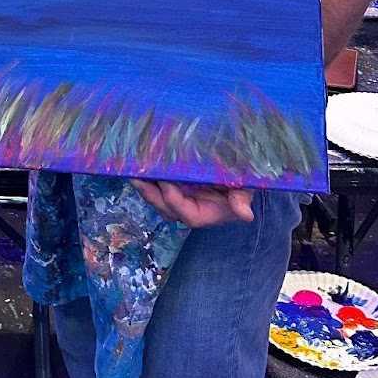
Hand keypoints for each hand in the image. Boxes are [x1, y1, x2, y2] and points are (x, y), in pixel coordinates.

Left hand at [132, 178, 254, 227]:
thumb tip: (245, 215)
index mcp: (210, 212)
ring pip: (158, 198)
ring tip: (132, 168)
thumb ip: (242, 198)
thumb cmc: (243, 178)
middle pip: (167, 208)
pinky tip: (137, 162)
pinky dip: (147, 177)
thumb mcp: (245, 186)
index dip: (176, 201)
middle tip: (137, 177)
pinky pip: (158, 184)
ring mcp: (181, 196)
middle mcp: (192, 207)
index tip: (167, 182)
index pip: (189, 215)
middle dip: (151, 195)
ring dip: (145, 186)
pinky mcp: (175, 183)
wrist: (239, 166)